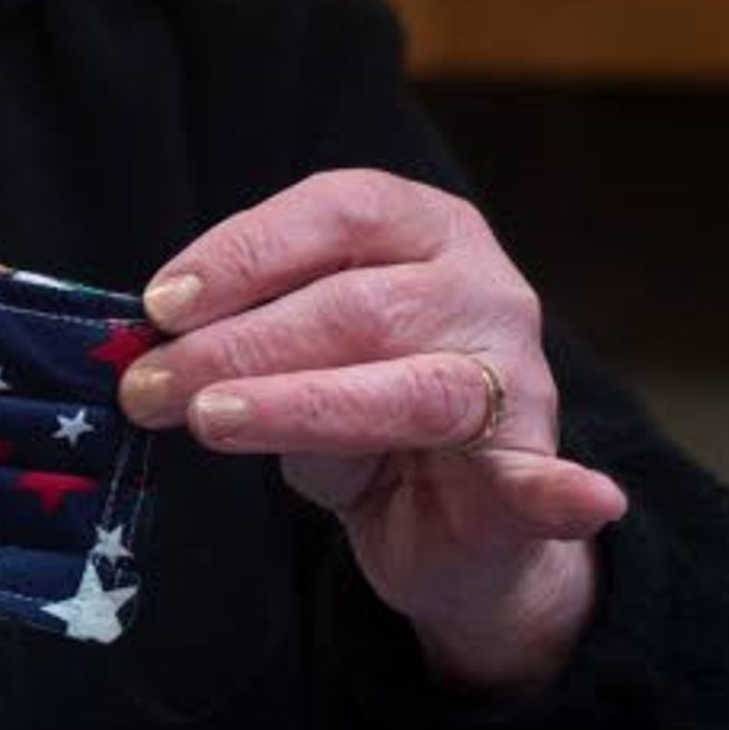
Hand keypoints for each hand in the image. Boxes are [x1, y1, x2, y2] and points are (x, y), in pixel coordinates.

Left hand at [115, 169, 628, 689]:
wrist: (441, 517)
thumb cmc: (350, 406)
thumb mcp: (290, 354)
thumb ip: (244, 336)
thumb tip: (151, 345)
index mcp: (422, 231)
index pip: (338, 212)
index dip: (244, 253)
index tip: (161, 305)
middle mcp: (483, 289)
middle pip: (359, 305)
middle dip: (238, 345)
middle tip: (149, 387)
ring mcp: (518, 380)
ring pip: (412, 388)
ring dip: (298, 405)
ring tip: (211, 422)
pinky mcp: (532, 472)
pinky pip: (546, 483)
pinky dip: (560, 494)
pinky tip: (579, 499)